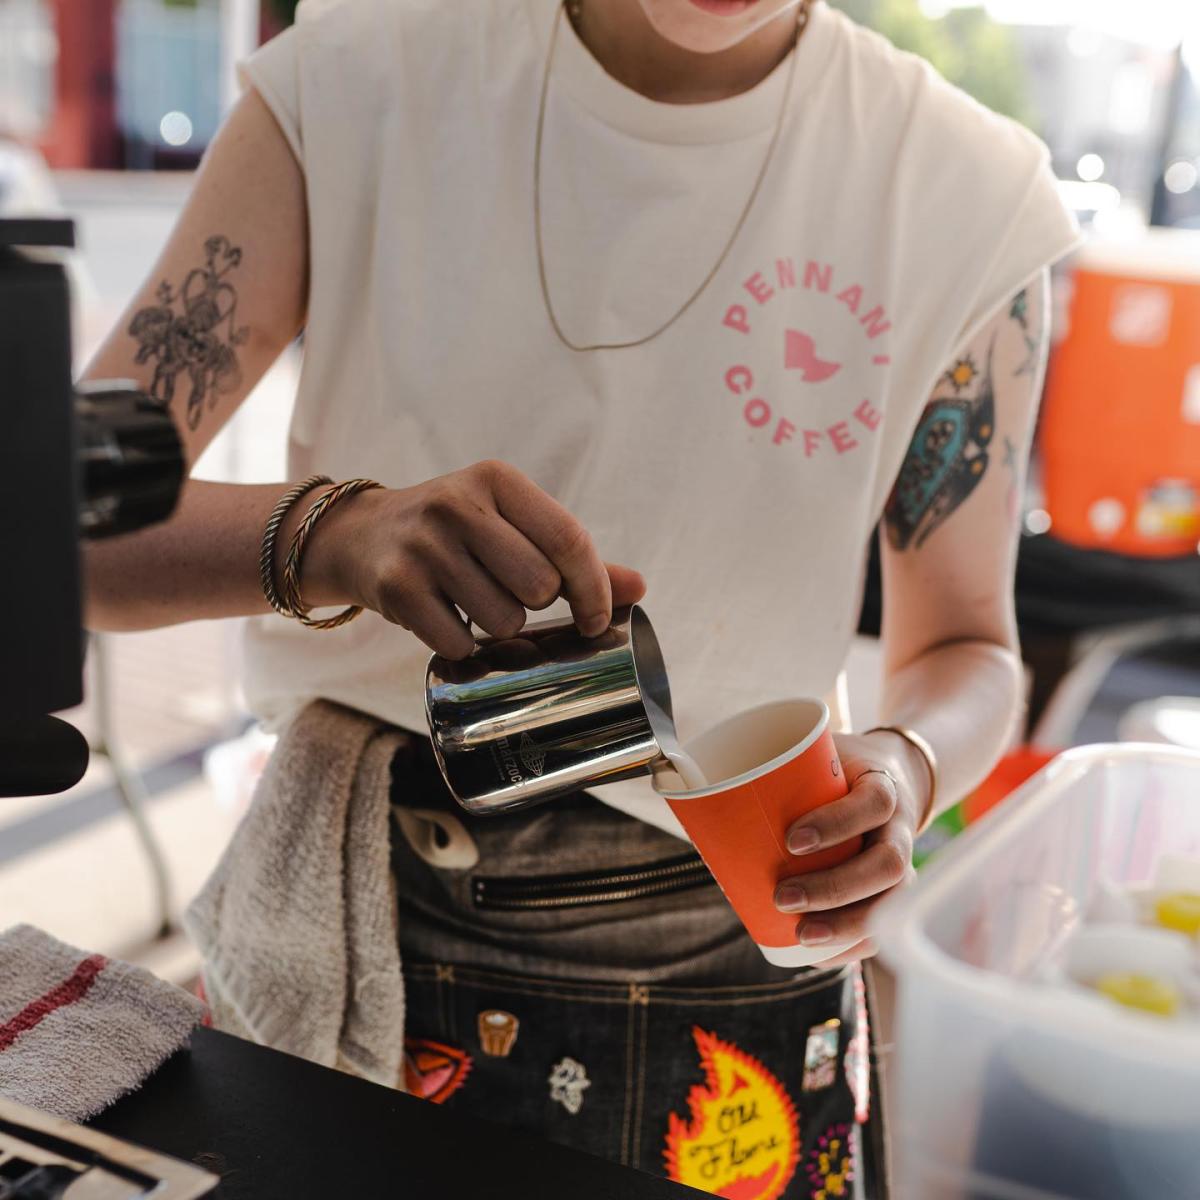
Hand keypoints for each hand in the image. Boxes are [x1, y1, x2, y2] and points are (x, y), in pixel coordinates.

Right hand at [295, 459, 645, 658]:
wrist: (358, 537)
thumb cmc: (454, 532)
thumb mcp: (509, 524)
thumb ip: (572, 555)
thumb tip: (638, 589)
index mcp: (497, 480)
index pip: (570, 540)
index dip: (594, 589)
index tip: (596, 618)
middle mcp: (459, 505)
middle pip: (540, 587)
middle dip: (535, 605)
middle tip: (510, 594)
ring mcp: (424, 547)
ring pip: (504, 621)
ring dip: (499, 627)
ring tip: (472, 600)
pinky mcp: (397, 587)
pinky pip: (460, 643)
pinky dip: (462, 644)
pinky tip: (444, 616)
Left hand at [773, 730, 930, 965]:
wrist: (884, 780)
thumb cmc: (835, 773)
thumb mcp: (814, 760)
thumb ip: (774, 776)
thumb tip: (699, 799)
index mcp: (881, 786)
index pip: (873, 802)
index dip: (836, 823)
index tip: (791, 839)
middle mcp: (900, 827)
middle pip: (887, 863)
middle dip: (834, 887)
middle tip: (782, 896)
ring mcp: (902, 862)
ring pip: (892, 902)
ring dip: (846, 924)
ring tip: (801, 935)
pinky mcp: (894, 892)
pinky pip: (886, 927)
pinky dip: (852, 945)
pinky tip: (819, 953)